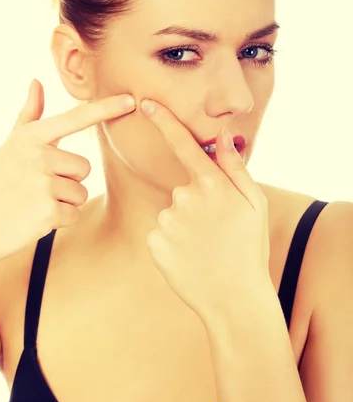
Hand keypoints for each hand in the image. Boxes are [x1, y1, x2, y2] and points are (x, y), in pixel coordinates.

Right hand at [0, 80, 135, 266]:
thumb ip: (29, 115)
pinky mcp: (48, 212)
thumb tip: (37, 82)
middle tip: (38, 188)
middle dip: (68, 181)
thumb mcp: (10, 146)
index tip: (130, 100)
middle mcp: (38, 156)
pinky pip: (73, 214)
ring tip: (35, 203)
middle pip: (84, 167)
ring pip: (80, 192)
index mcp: (31, 138)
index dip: (105, 109)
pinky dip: (59, 220)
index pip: (75, 119)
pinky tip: (35, 218)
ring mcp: (43, 184)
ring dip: (64, 202)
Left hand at [140, 99, 270, 322]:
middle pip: (183, 190)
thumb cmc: (249, 249)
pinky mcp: (154, 242)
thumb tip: (223, 136)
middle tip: (217, 231)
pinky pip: (161, 234)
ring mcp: (167, 221)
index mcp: (211, 185)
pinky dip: (172, 243)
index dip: (164, 122)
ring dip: (184, 226)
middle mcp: (184, 197)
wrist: (234, 298)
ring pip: (171, 213)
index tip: (146, 103)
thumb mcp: (254, 205)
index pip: (184, 145)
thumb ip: (235, 168)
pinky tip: (189, 257)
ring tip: (205, 248)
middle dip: (196, 205)